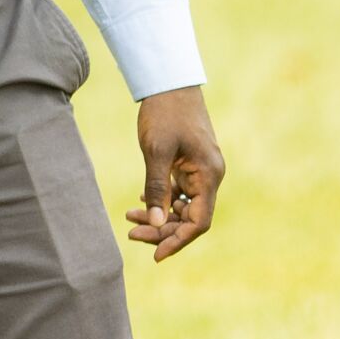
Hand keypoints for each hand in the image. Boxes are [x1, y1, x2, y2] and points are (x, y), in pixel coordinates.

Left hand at [126, 84, 223, 261]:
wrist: (169, 84)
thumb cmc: (164, 114)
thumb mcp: (156, 151)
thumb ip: (157, 188)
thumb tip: (156, 223)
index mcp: (209, 176)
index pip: (199, 222)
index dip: (178, 241)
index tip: (155, 254)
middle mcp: (210, 177)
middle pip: (190, 218)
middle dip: (162, 230)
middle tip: (131, 234)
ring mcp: (201, 171)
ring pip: (183, 206)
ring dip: (159, 216)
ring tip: (129, 218)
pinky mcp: (190, 165)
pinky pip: (179, 192)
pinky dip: (161, 200)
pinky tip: (140, 202)